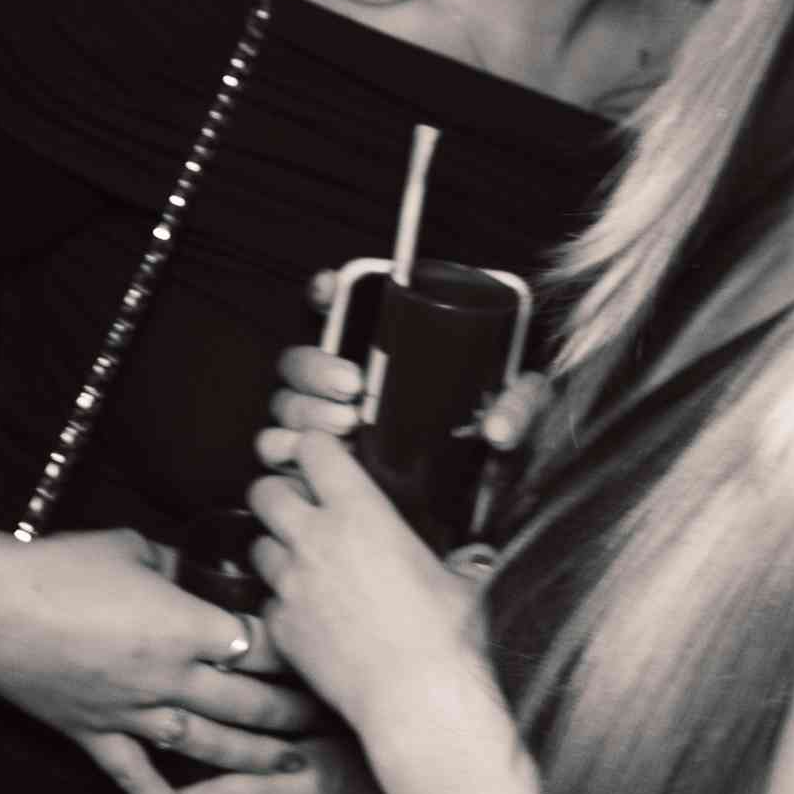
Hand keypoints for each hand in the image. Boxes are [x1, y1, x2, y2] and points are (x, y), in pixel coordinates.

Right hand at [0, 520, 325, 793]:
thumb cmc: (60, 565)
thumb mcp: (132, 546)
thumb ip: (175, 564)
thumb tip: (198, 568)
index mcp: (184, 625)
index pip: (259, 644)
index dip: (294, 651)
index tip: (323, 656)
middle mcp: (167, 676)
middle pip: (246, 702)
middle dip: (291, 712)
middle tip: (329, 720)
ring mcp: (131, 712)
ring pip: (206, 744)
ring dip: (251, 757)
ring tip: (293, 767)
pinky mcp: (94, 735)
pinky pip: (136, 779)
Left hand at [247, 432, 477, 744]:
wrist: (417, 700)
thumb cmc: (450, 634)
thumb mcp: (459, 577)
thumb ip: (449, 555)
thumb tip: (469, 554)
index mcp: (361, 511)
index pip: (312, 447)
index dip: (316, 449)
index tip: (326, 459)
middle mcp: (316, 540)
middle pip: (264, 490)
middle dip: (279, 494)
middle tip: (302, 509)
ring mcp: (291, 585)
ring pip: (257, 545)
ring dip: (276, 547)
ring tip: (304, 564)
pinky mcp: (280, 629)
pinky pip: (267, 602)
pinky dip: (281, 603)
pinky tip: (310, 616)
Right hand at [273, 271, 546, 454]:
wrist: (474, 502)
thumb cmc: (488, 440)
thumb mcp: (512, 410)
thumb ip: (516, 408)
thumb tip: (497, 430)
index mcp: (385, 353)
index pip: (340, 309)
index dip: (326, 293)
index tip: (330, 290)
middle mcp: (343, 384)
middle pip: (301, 361)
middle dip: (316, 368)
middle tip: (352, 386)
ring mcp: (324, 424)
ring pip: (285, 404)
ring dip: (303, 411)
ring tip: (344, 426)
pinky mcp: (315, 465)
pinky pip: (276, 451)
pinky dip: (280, 450)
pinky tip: (300, 460)